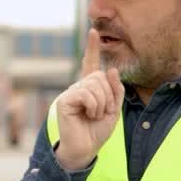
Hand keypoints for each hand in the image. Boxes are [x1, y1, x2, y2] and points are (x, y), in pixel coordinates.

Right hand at [54, 28, 123, 169]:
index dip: (92, 48)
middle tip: (102, 112)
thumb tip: (111, 69)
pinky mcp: (65, 101)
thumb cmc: (97, 131)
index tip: (93, 31)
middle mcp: (78, 87)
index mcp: (90, 88)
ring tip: (94, 116)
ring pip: (95, 85)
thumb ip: (115, 90)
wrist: (85, 149)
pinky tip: (88, 115)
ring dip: (102, 103)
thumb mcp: (114, 110)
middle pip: (99, 77)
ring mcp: (71, 93)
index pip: (91, 64)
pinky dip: (93, 106)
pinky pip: (86, 94)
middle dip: (108, 96)